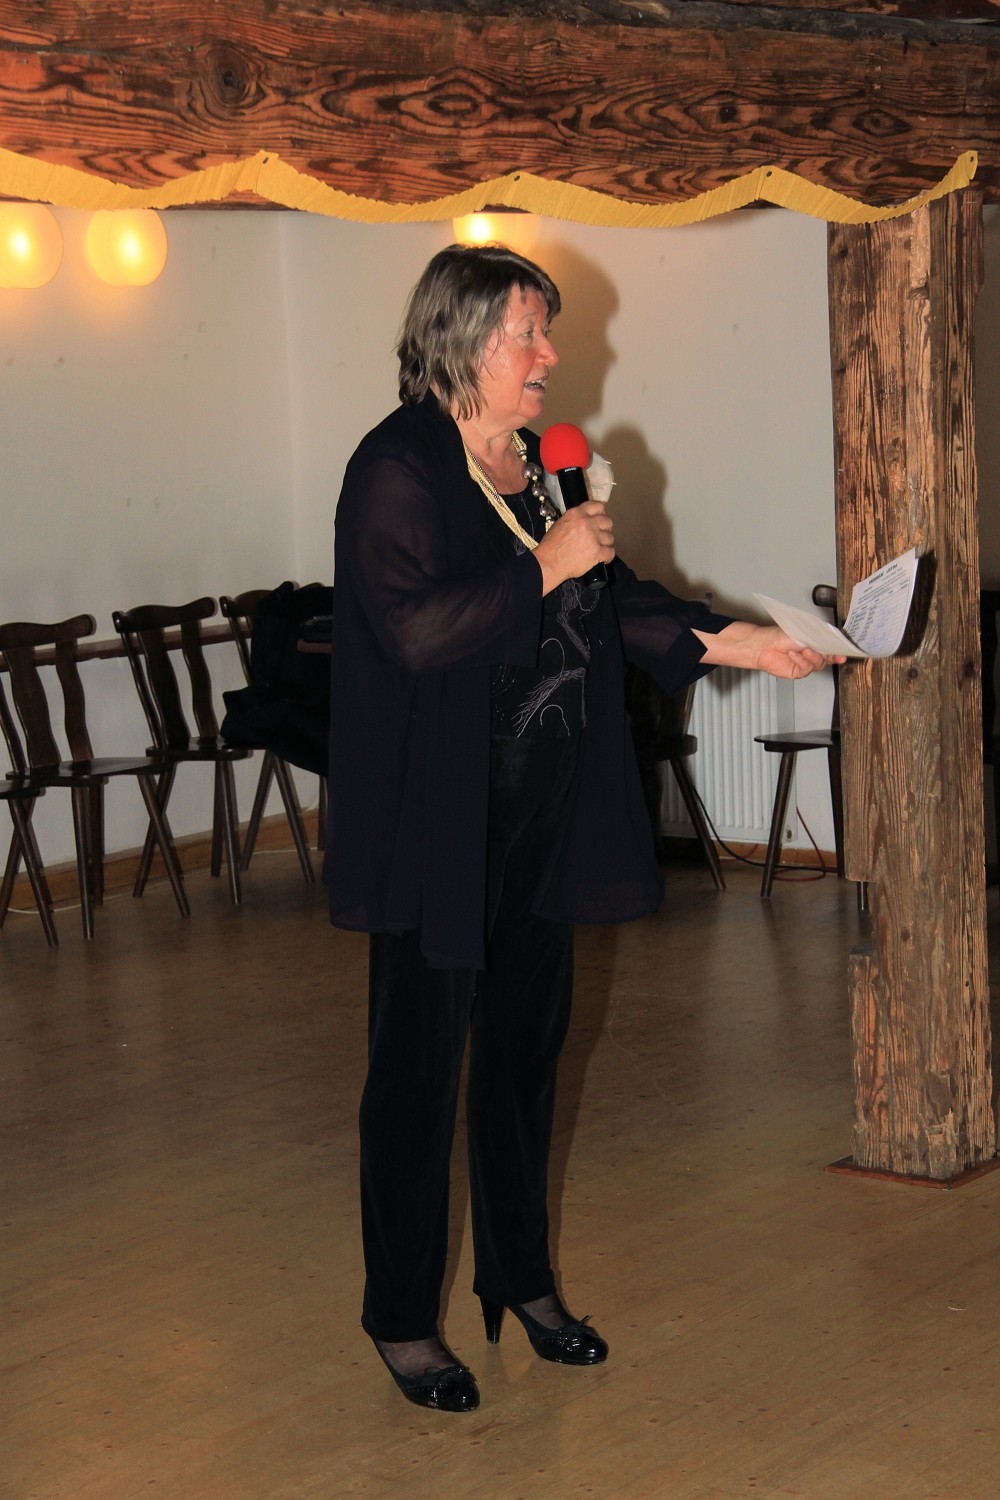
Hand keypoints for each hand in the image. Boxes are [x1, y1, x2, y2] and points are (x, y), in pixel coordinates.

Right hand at [532, 501, 614, 595]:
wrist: (548, 563)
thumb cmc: (550, 546)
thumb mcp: (560, 524)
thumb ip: (575, 520)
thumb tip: (585, 521)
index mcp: (577, 514)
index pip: (597, 506)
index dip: (601, 513)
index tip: (600, 519)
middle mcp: (587, 523)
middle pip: (607, 521)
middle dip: (606, 528)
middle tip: (601, 535)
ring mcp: (593, 537)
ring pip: (610, 537)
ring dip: (606, 543)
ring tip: (599, 548)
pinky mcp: (597, 552)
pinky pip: (611, 552)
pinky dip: (608, 556)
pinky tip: (603, 558)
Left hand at [693, 621, 844, 678]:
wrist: (763, 645)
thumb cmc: (780, 635)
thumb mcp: (802, 633)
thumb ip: (818, 639)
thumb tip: (831, 641)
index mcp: (816, 642)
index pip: (832, 646)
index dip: (841, 650)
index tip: (846, 652)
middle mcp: (813, 652)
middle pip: (829, 657)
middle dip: (832, 656)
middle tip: (834, 654)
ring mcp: (806, 663)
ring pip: (819, 664)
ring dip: (812, 657)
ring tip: (803, 649)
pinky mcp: (799, 672)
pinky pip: (806, 669)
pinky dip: (801, 661)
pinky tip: (793, 654)